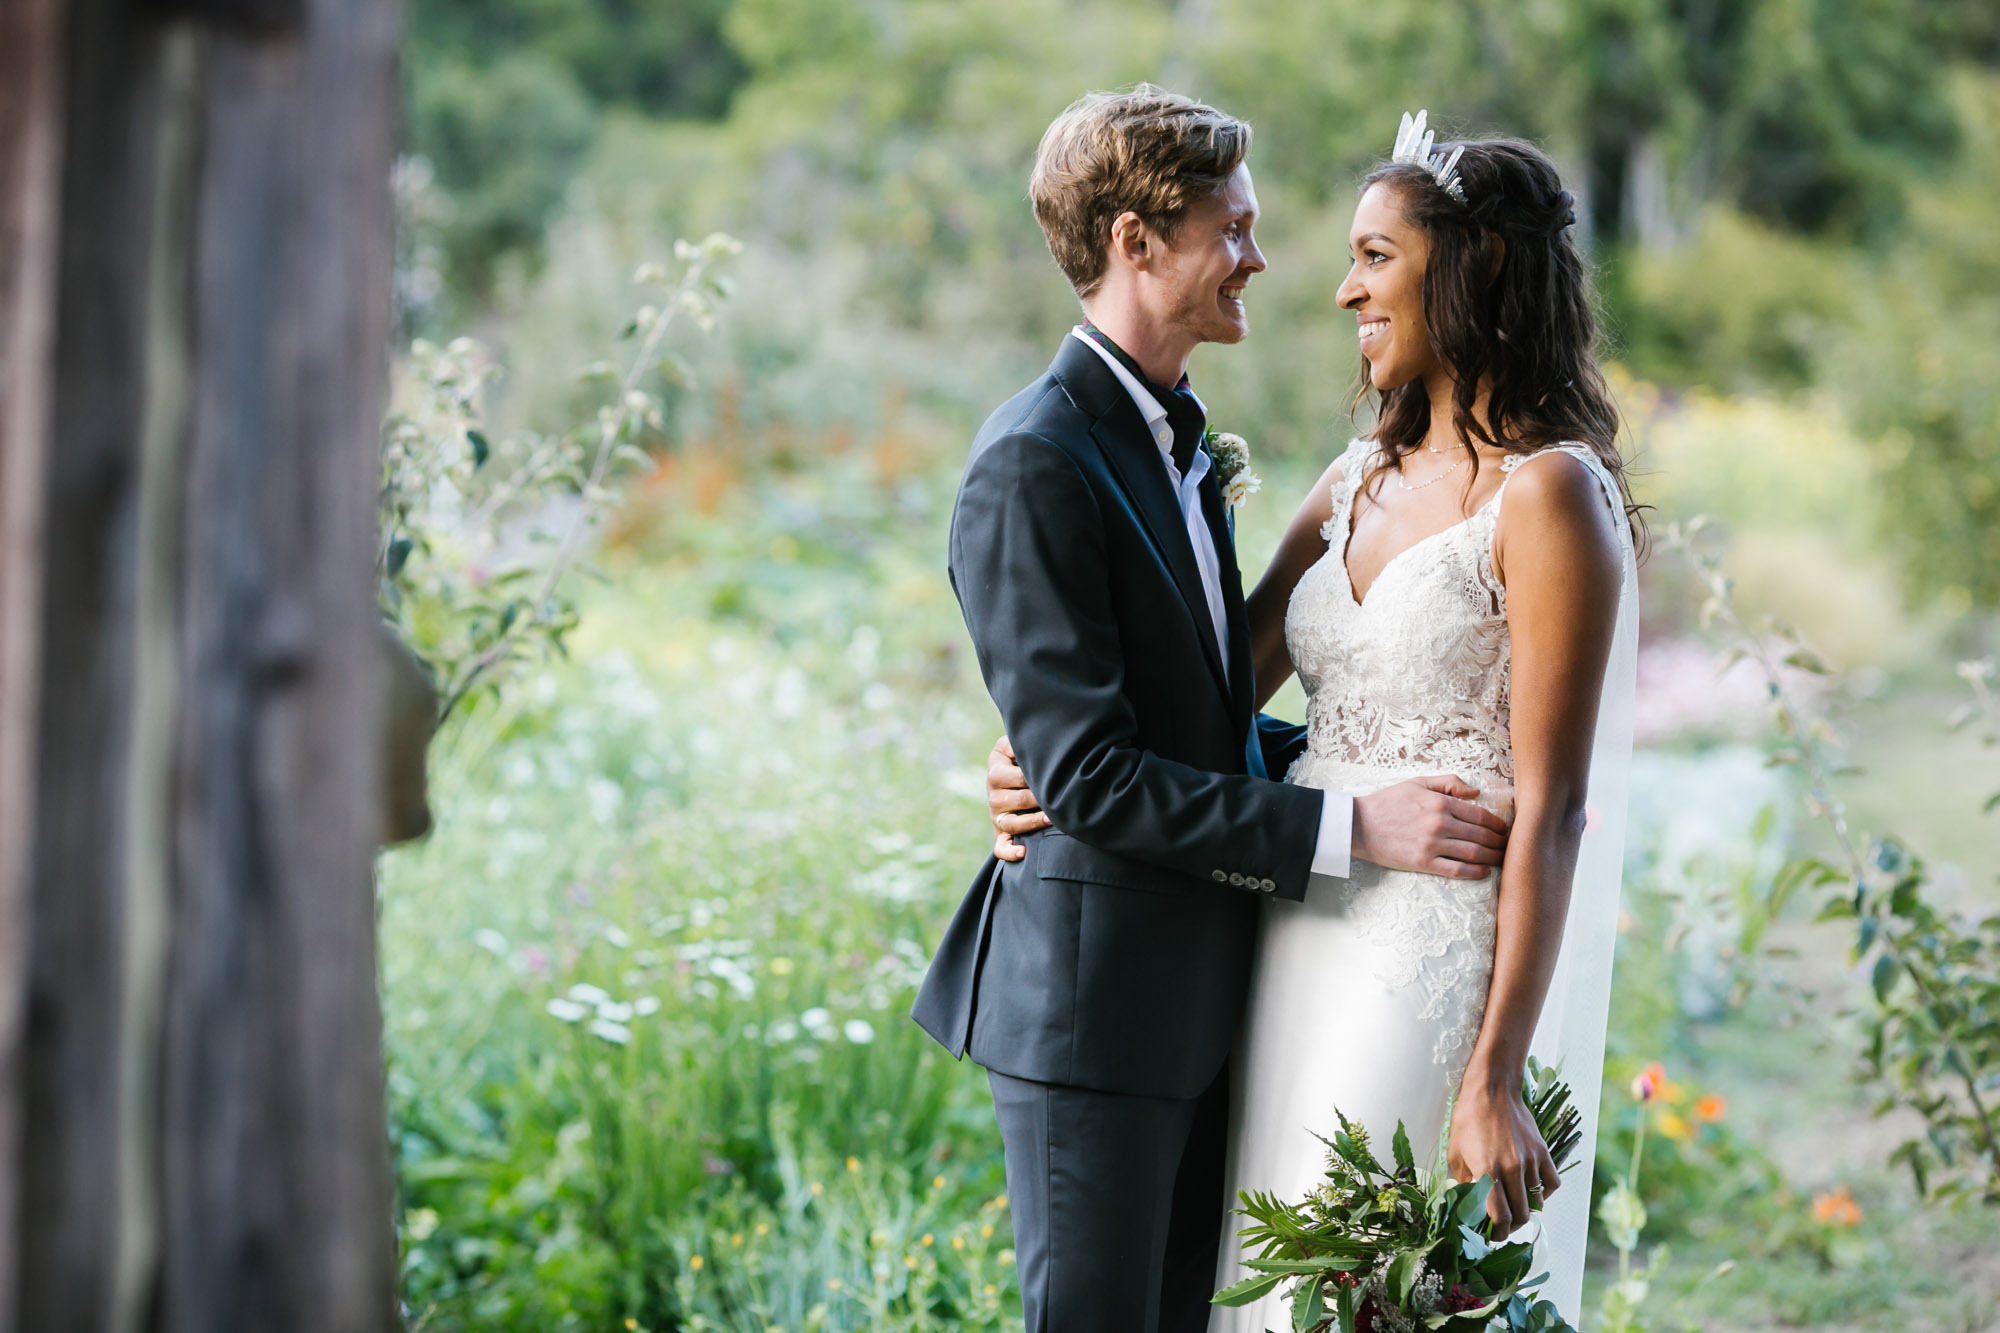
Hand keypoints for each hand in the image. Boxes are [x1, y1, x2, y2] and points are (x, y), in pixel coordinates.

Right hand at [985, 735, 1048, 862]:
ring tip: (1052, 819)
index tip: (1054, 776)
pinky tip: (1023, 853)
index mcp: (996, 769)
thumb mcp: (1014, 744)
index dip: (1036, 778)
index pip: (1017, 777)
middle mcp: (993, 793)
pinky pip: (1000, 847)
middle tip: (1060, 798)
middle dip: (1039, 799)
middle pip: (1017, 800)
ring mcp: (996, 815)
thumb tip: (1031, 741)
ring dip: (1031, 823)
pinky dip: (1009, 852)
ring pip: (1011, 823)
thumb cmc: (1020, 758)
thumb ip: (1018, 741)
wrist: (1013, 774)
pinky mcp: (1000, 832)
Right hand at [1350, 776, 1507, 878]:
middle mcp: (1440, 823)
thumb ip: (1449, 782)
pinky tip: (1484, 872)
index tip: (1504, 830)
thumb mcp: (1418, 783)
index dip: (1497, 824)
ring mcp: (1432, 844)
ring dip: (1492, 858)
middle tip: (1507, 847)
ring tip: (1500, 860)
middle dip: (1499, 843)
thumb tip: (1476, 792)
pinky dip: (1475, 872)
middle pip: (1482, 836)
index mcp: (1440, 802)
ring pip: (1474, 853)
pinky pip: (1457, 870)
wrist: (1359, 824)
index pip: (1480, 815)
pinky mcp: (1423, 863)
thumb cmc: (1388, 802)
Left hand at [1446, 1071, 1559, 1239]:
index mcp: (1488, 1171)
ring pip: (1537, 1202)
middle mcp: (1512, 1169)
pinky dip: (1544, 1193)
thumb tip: (1470, 1206)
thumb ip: (1465, 1183)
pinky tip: (1532, 1190)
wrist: (1491, 1089)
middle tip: (1502, 1225)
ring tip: (1514, 1207)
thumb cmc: (1468, 1120)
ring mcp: (1531, 1160)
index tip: (1491, 1235)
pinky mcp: (1543, 1152)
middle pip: (1521, 1215)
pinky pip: (1552, 1183)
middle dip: (1511, 1227)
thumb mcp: (1456, 1153)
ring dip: (1526, 1210)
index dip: (1496, 1233)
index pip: (1500, 1217)